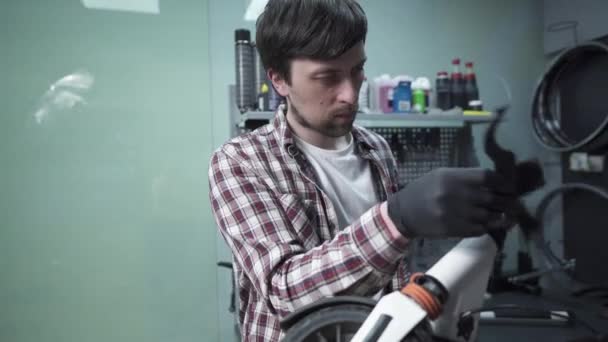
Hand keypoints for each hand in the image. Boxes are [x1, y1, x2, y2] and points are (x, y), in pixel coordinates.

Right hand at [387, 167, 516, 238]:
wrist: (403, 213)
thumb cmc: (424, 190)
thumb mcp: (441, 176)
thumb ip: (465, 177)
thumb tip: (493, 183)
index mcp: (452, 177)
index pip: (488, 177)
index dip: (503, 182)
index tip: (508, 187)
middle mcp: (456, 195)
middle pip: (493, 198)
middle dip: (508, 201)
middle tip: (515, 203)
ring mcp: (456, 214)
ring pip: (490, 216)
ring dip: (503, 217)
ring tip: (511, 216)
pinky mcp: (454, 230)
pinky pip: (480, 229)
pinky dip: (489, 227)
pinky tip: (493, 224)